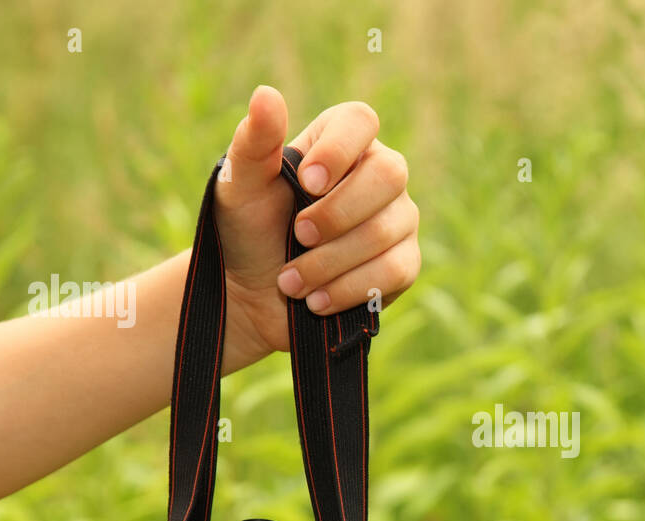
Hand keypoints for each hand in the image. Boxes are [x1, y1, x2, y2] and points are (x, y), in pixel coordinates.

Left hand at [213, 85, 419, 371]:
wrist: (255, 295)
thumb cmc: (248, 232)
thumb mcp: (240, 186)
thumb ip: (255, 143)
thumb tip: (267, 94)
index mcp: (340, 142)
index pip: (361, 121)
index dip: (338, 150)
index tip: (306, 183)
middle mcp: (379, 174)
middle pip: (389, 175)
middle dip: (338, 213)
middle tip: (299, 235)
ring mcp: (398, 219)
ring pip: (386, 230)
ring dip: (330, 261)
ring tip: (291, 282)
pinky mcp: (404, 264)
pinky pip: (394, 270)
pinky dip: (348, 288)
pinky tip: (317, 301)